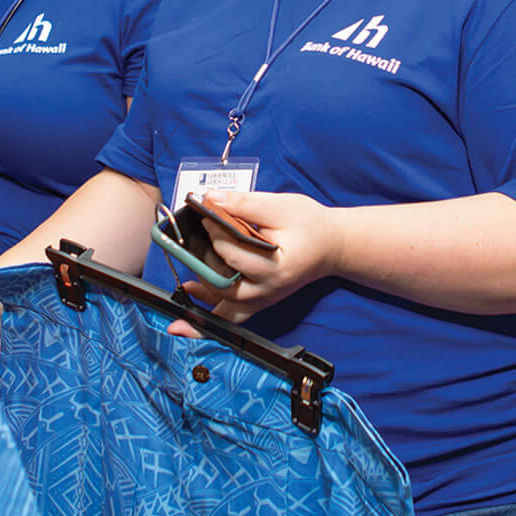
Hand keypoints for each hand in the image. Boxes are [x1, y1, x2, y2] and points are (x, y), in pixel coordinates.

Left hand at [168, 190, 337, 337]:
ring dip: (202, 294)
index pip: (234, 253)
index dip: (214, 232)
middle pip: (223, 283)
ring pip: (224, 306)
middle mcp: (268, 289)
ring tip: (184, 283)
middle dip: (202, 262)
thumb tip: (210, 199)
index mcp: (276, 266)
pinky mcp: (259, 302)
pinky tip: (192, 296)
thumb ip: (243, 203)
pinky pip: (231, 315)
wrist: (332, 246)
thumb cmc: (309, 224)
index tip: (205, 214)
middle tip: (190, 242)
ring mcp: (263, 300)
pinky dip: (210, 312)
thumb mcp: (279, 206)